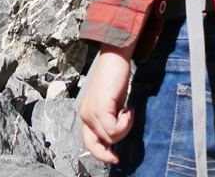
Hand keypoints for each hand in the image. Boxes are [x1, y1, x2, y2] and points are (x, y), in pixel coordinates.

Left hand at [79, 46, 133, 163]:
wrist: (115, 56)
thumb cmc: (115, 76)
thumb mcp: (112, 104)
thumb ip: (109, 119)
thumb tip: (114, 140)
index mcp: (86, 113)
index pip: (89, 142)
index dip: (101, 153)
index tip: (114, 158)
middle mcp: (85, 114)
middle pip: (99, 143)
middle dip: (114, 142)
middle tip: (124, 135)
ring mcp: (92, 111)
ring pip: (110, 137)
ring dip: (124, 127)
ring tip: (128, 111)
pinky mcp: (101, 107)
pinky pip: (114, 129)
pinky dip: (126, 122)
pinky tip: (128, 109)